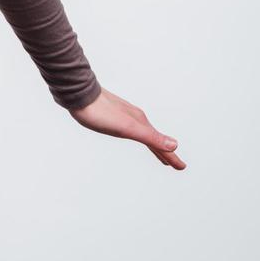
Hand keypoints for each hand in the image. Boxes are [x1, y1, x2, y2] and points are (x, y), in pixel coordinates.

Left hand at [69, 87, 185, 169]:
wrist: (77, 92)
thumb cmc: (99, 112)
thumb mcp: (127, 128)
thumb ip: (150, 137)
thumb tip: (175, 145)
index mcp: (140, 122)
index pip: (160, 144)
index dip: (171, 157)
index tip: (182, 168)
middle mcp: (134, 117)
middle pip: (153, 139)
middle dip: (165, 152)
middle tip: (174, 165)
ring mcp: (123, 114)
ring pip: (142, 132)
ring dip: (153, 144)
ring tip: (158, 152)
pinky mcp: (110, 112)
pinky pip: (129, 127)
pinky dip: (137, 135)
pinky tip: (129, 132)